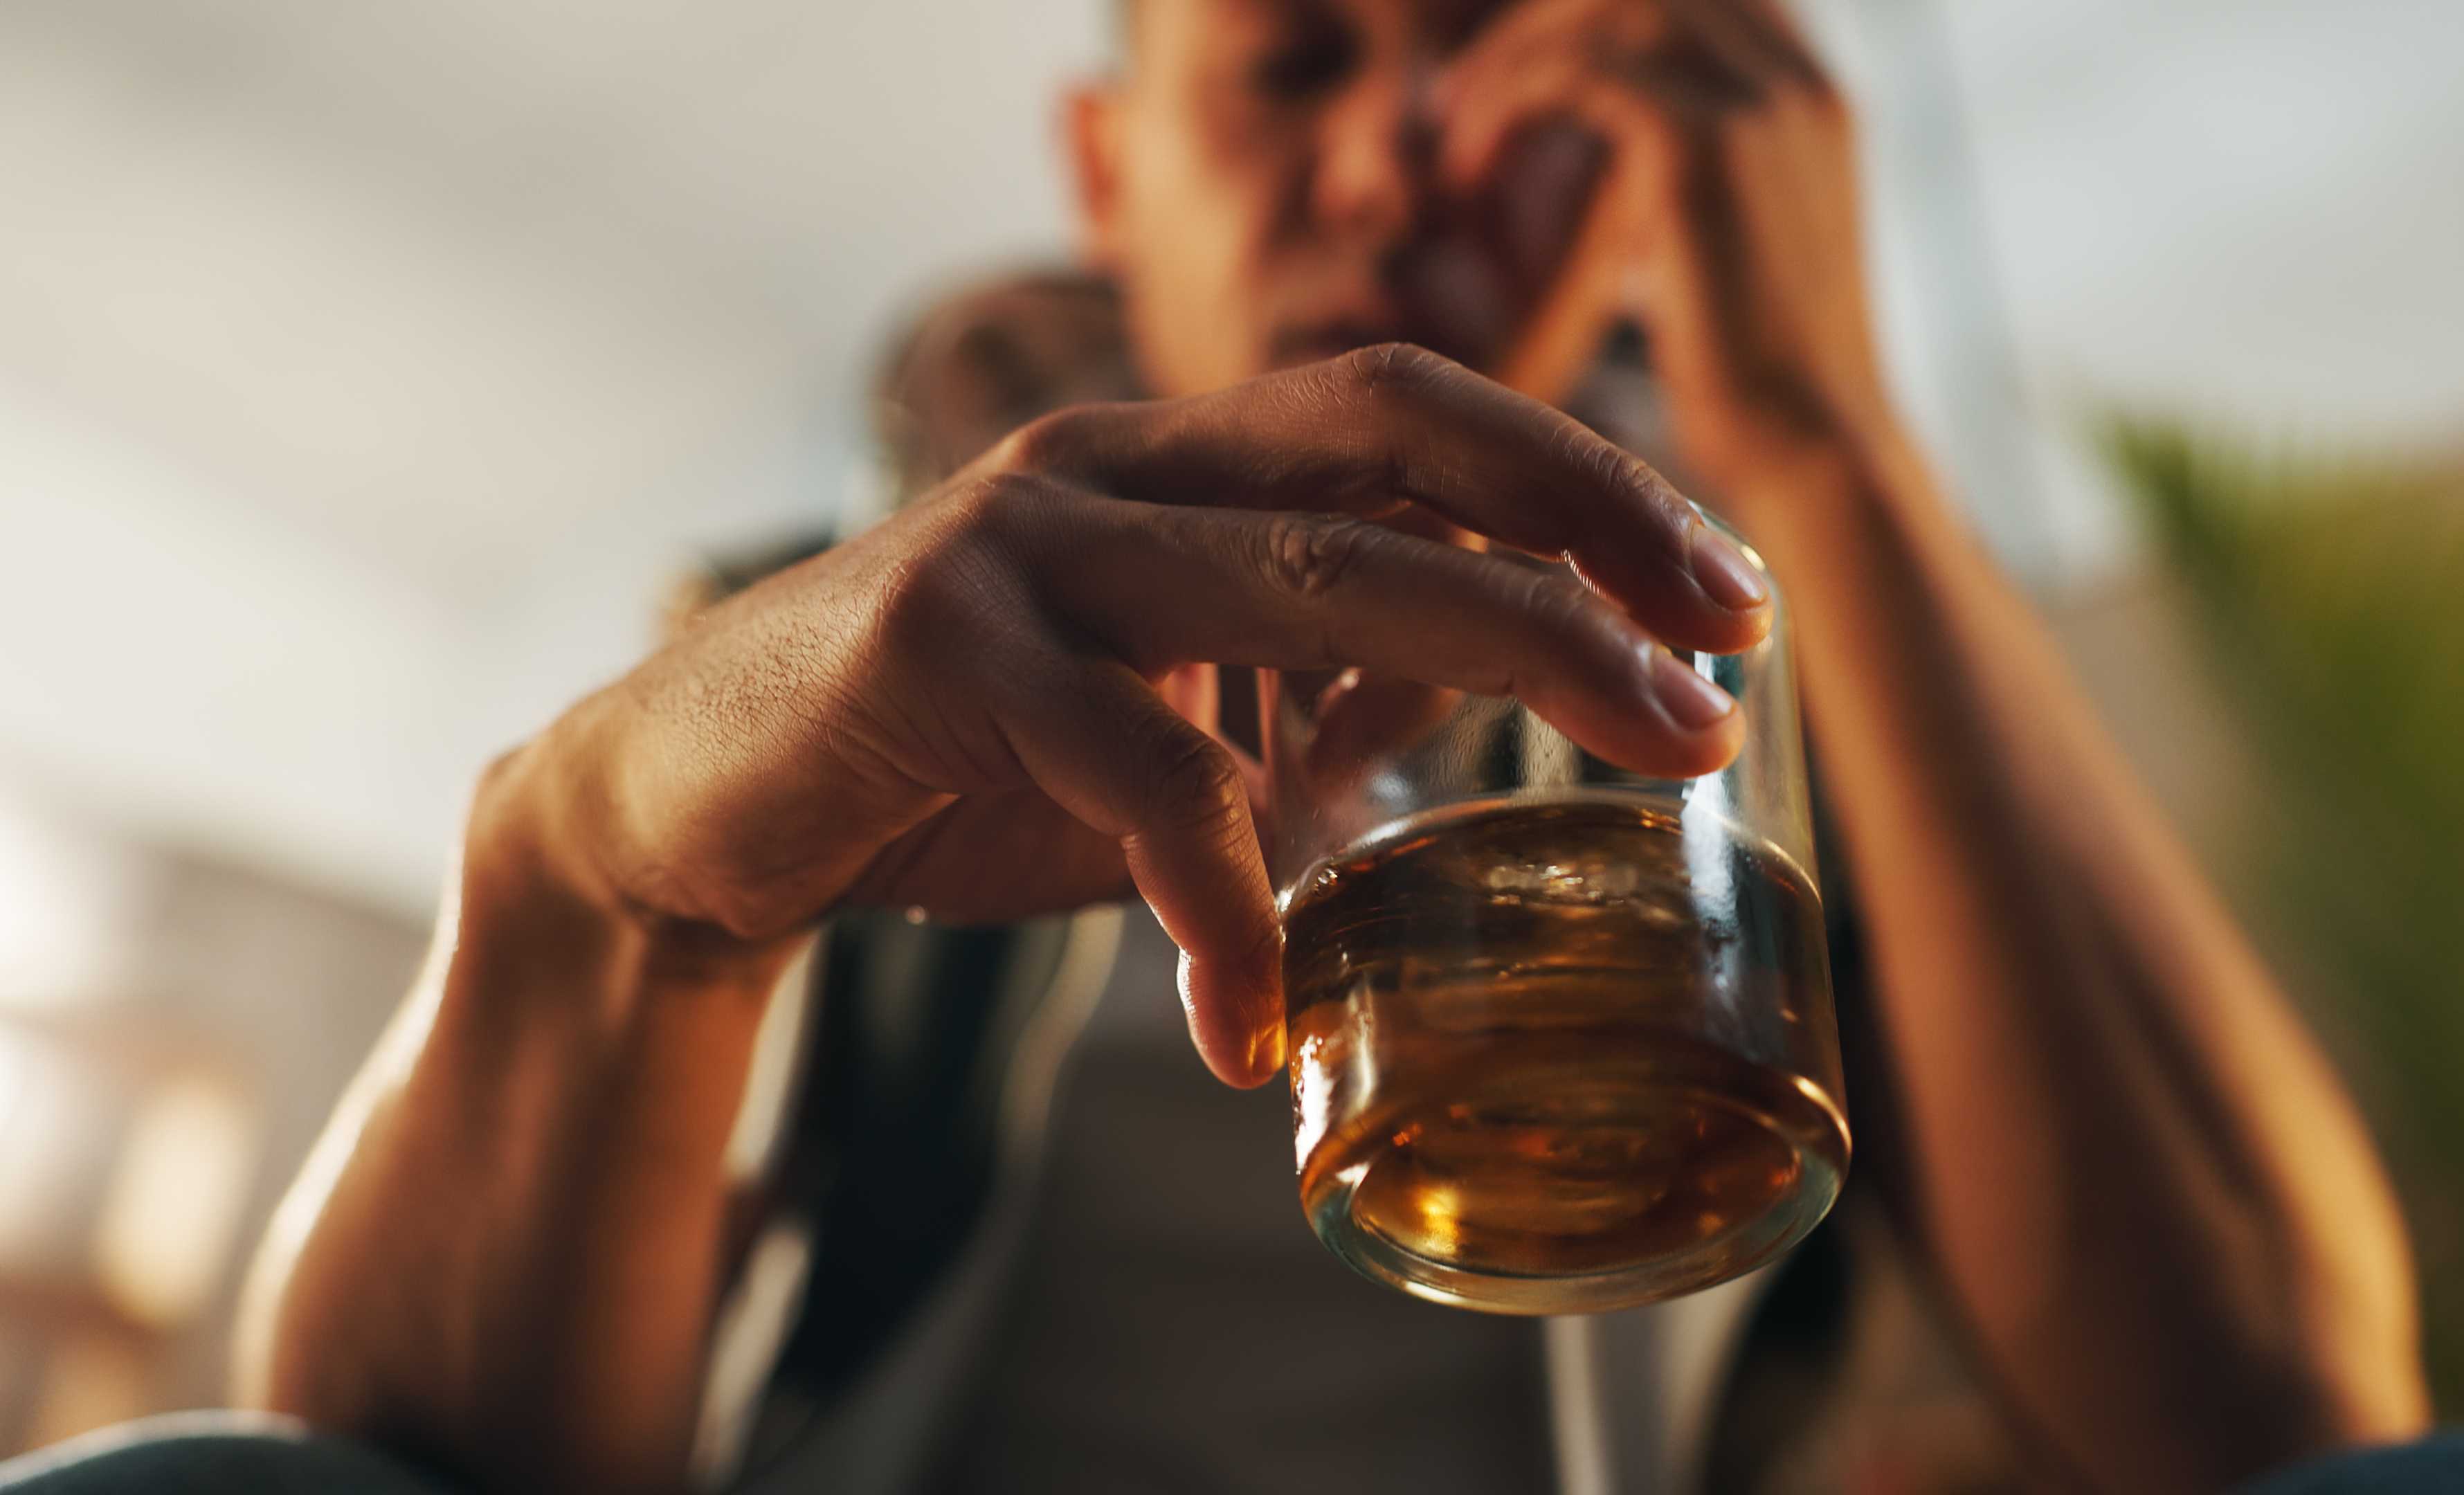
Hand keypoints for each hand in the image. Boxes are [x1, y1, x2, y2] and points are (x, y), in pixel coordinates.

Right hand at [511, 345, 1771, 1085]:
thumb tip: (1472, 707)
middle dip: (1591, 550)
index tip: (1719, 588)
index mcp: (1176, 464)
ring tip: (1632, 773)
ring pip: (1301, 572)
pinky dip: (1228, 902)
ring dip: (1500, 666)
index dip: (1580, 476)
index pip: (1412, 411)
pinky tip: (1259, 1020)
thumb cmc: (949, 762)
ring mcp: (1024, 541)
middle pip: (1394, 453)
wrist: (696, 802)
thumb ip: (1305, 697)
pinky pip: (1139, 769)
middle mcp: (1113, 464)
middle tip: (1723, 668)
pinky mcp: (939, 651)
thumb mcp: (1164, 724)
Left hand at [1437, 0, 1891, 489]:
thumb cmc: (1758, 384)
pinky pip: (1579, 69)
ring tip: (1461, 144)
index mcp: (1812, 95)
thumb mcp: (1727, 251)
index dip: (1589, 22)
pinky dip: (1509, 104)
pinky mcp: (1706, 148)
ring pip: (1607, 8)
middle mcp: (1800, 78)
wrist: (1813, 453)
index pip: (1690, 1)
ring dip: (1512, 59)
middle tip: (1465, 104)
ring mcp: (1763, 103)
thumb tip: (1616, 172)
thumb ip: (1682, 186)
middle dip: (1541, 26)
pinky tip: (1471, 174)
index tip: (1517, 82)